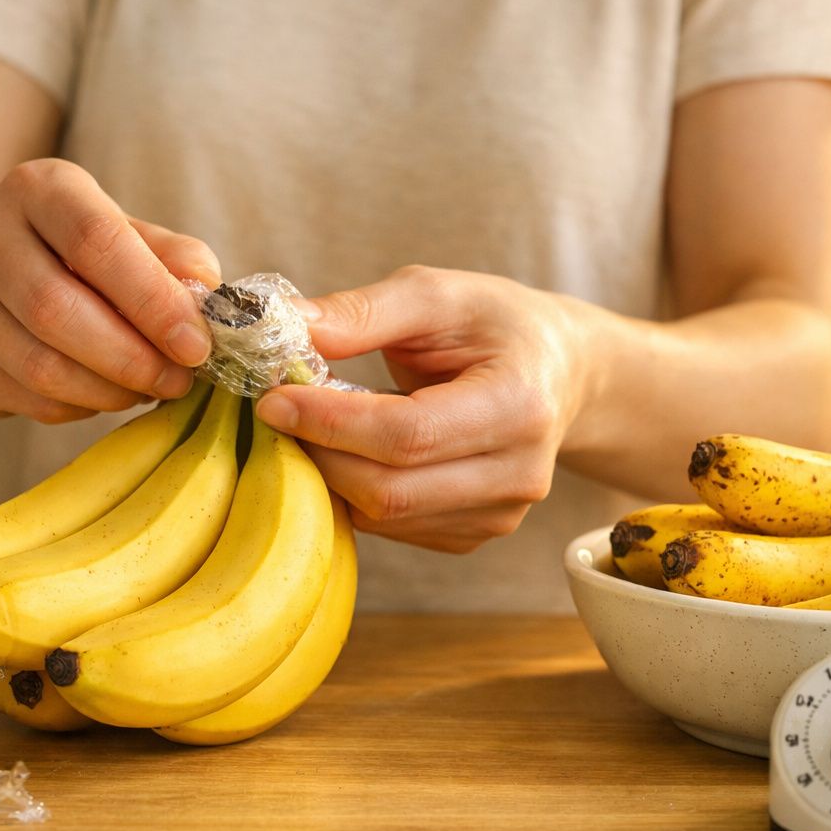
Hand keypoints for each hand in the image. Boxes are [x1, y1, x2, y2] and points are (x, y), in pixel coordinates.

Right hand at [0, 159, 219, 421]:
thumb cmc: (79, 255)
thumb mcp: (129, 237)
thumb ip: (173, 259)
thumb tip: (209, 297)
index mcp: (38, 187)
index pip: (95, 241)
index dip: (151, 300)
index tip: (196, 346)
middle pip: (56, 310)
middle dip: (131, 358)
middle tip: (177, 381)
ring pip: (37, 365)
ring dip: (107, 391)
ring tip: (145, 389)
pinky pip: (22, 398)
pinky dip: (75, 408)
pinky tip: (100, 395)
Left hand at [254, 266, 589, 553]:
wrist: (558, 372)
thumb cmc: (495, 325)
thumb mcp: (438, 295)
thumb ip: (363, 312)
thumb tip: (285, 328)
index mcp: (519, 405)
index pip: (408, 435)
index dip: (331, 422)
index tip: (273, 398)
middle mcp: (519, 474)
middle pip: (390, 489)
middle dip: (319, 451)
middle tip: (278, 408)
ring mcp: (500, 515)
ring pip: (383, 516)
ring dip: (330, 472)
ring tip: (313, 422)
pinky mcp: (474, 535)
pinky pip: (391, 527)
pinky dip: (354, 491)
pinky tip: (349, 449)